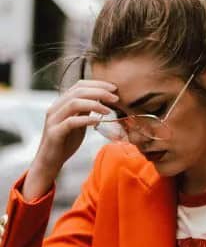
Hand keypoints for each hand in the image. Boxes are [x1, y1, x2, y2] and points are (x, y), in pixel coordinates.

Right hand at [23, 79, 118, 198]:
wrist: (50, 162)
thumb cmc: (65, 143)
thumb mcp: (78, 124)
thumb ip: (85, 111)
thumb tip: (100, 101)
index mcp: (61, 103)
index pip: (79, 85)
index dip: (97, 84)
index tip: (114, 88)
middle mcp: (56, 107)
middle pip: (78, 91)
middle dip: (99, 92)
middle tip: (115, 98)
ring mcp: (54, 119)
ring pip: (74, 103)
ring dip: (94, 104)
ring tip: (109, 111)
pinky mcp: (55, 132)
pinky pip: (71, 122)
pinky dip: (86, 119)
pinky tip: (98, 121)